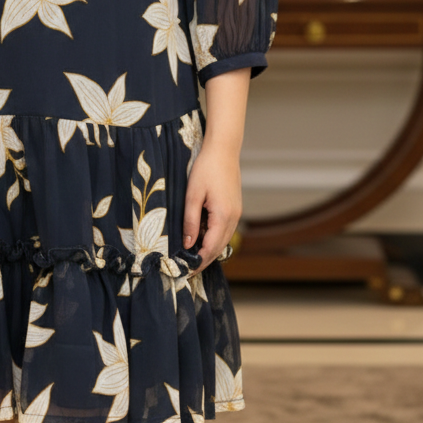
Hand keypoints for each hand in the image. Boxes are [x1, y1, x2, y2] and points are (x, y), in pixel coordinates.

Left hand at [182, 141, 241, 274]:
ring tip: (190, 255)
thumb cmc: (206, 168)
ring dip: (208, 249)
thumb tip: (188, 245)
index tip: (185, 272)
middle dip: (203, 260)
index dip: (198, 262)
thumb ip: (190, 221)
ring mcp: (236, 213)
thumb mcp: (192, 194)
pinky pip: (224, 230)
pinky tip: (200, 235)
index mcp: (223, 217)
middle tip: (186, 269)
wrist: (223, 150)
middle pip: (219, 248)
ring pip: (223, 240)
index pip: (211, 249)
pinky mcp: (234, 208)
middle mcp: (234, 218)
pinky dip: (213, 237)